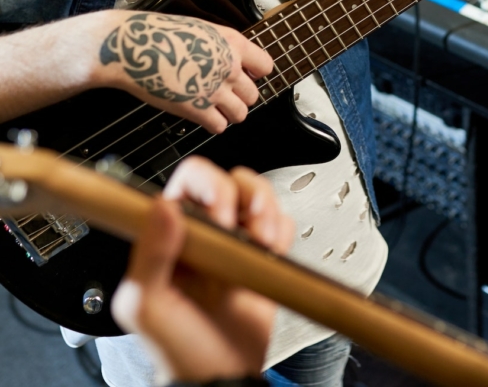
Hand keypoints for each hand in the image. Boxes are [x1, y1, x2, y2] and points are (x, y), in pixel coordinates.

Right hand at [96, 10, 273, 132]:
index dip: (256, 74)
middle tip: (224, 94)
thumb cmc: (162, 35)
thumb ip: (225, 47)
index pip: (266, 66)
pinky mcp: (197, 109)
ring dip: (228, 113)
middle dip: (239, 97)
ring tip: (213, 106)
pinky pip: (219, 126)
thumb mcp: (204, 29)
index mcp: (233, 43)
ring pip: (241, 114)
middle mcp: (229, 67)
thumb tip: (238, 62)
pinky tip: (200, 113)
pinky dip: (212, 123)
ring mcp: (214, 89)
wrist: (134, 46)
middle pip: (254, 95)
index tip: (247, 76)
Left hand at [111, 157, 293, 382]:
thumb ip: (148, 256)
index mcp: (169, 235)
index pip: (188, 181)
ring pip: (257, 193)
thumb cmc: (179, 350)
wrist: (224, 378)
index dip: (207, 186)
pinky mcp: (263, 254)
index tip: (220, 212)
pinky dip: (282, 230)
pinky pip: (281, 222)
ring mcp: (235, 241)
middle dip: (244, 194)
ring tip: (261, 239)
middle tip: (243, 225)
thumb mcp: (147, 308)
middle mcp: (203, 232)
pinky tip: (271, 252)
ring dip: (266, 209)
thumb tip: (160, 209)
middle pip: (228, 179)